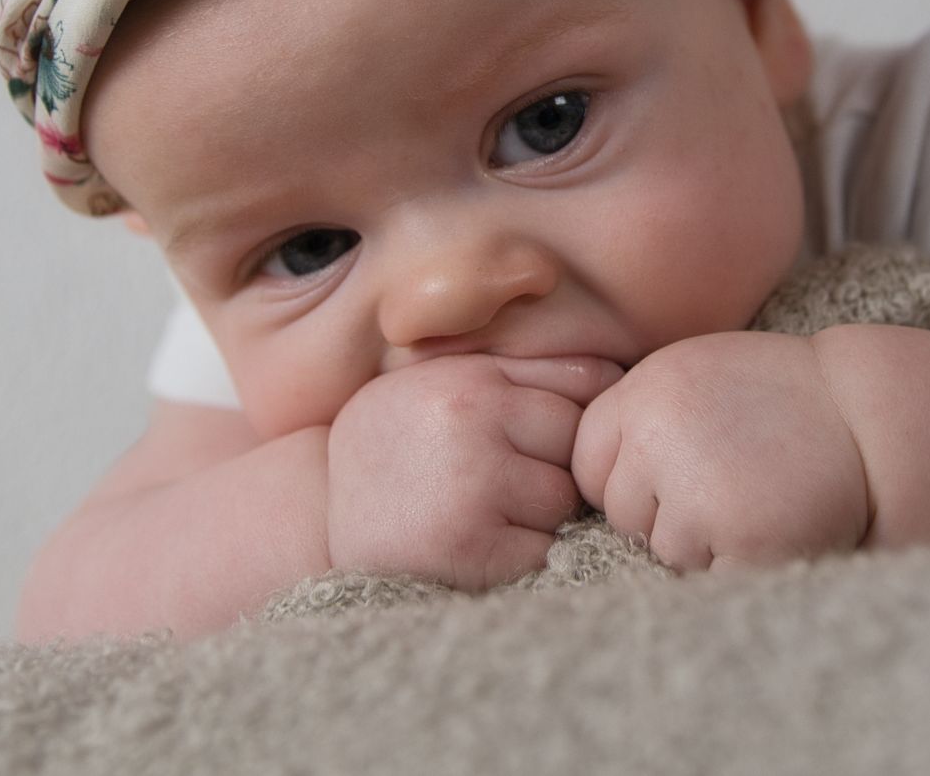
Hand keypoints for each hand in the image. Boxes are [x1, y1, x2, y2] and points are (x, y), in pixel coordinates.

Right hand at [326, 353, 621, 590]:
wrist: (314, 522)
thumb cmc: (391, 451)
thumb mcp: (433, 386)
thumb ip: (507, 373)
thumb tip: (615, 372)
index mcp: (468, 376)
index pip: (583, 378)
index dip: (582, 410)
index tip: (557, 433)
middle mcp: (471, 419)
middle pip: (577, 438)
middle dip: (554, 463)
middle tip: (501, 479)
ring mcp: (473, 483)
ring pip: (564, 498)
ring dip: (539, 514)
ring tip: (481, 511)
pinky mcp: (473, 546)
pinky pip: (542, 549)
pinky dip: (520, 556)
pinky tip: (474, 545)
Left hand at [571, 331, 869, 571]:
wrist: (872, 414)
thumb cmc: (783, 398)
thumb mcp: (696, 375)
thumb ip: (641, 417)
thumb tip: (590, 487)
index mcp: (645, 390)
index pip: (587, 463)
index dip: (628, 476)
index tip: (673, 471)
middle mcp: (659, 437)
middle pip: (620, 510)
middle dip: (664, 511)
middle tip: (728, 481)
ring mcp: (696, 492)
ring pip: (663, 549)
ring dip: (703, 542)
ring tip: (755, 498)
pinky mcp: (738, 538)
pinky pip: (707, 576)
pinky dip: (737, 565)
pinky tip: (770, 525)